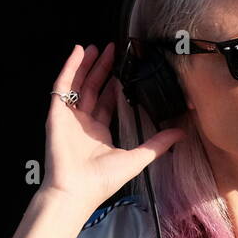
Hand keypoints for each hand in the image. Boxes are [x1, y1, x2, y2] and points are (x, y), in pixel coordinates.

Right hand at [40, 43, 184, 212]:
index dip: (115, 86)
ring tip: (96, 47)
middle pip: (93, 89)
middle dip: (102, 69)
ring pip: (78, 84)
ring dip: (86, 65)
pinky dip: (69, 68)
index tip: (124, 70)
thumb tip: (181, 132)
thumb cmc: (101, 181)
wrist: (76, 190)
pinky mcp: (56, 114)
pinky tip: (77, 52)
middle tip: (112, 50)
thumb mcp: (137, 158)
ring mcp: (69, 118)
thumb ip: (158, 144)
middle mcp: (83, 124)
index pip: (107, 103)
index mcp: (99, 134)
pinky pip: (62, 86)